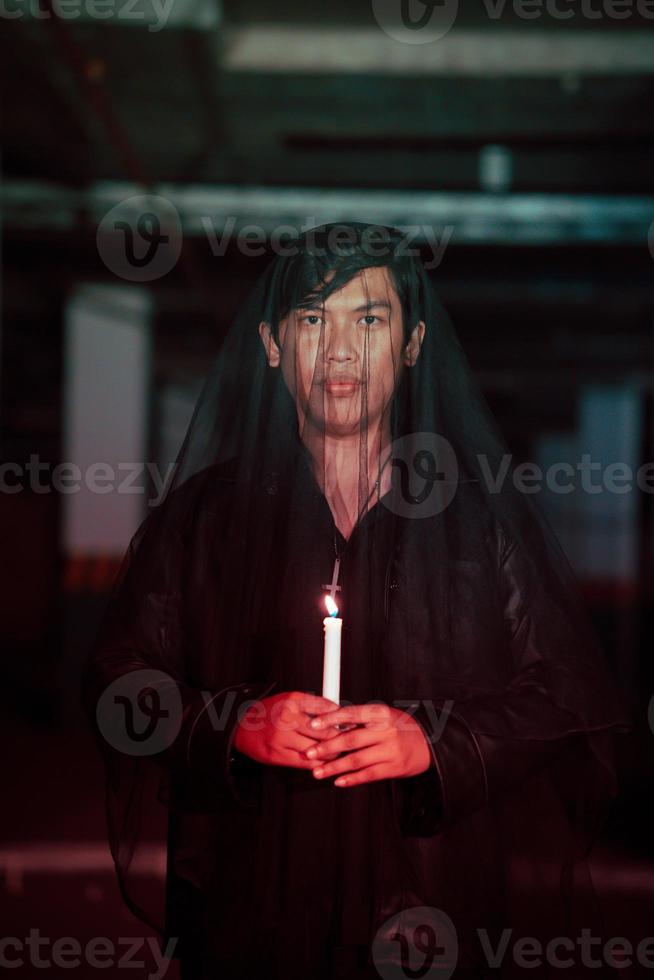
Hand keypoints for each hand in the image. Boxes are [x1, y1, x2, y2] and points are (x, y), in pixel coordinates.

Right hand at [232, 690, 349, 769]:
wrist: (242, 727)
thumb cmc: (270, 712)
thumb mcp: (291, 699)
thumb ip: (313, 704)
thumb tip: (339, 713)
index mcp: (293, 700)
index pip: (327, 709)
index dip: (343, 718)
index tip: (352, 723)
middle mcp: (288, 718)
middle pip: (325, 732)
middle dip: (340, 738)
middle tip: (349, 741)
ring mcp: (282, 738)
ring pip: (317, 750)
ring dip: (331, 753)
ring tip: (338, 752)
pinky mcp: (278, 755)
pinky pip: (306, 763)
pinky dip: (318, 764)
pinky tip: (323, 762)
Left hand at [302, 703, 432, 786]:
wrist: (430, 743)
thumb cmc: (401, 727)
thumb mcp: (384, 715)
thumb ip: (361, 719)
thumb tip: (331, 723)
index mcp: (381, 714)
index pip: (350, 714)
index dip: (330, 720)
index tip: (312, 725)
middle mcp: (386, 731)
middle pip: (350, 740)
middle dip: (326, 748)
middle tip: (309, 753)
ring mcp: (391, 751)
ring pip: (356, 760)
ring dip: (334, 767)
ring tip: (318, 772)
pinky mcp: (394, 768)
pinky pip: (369, 775)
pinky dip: (352, 779)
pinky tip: (338, 781)